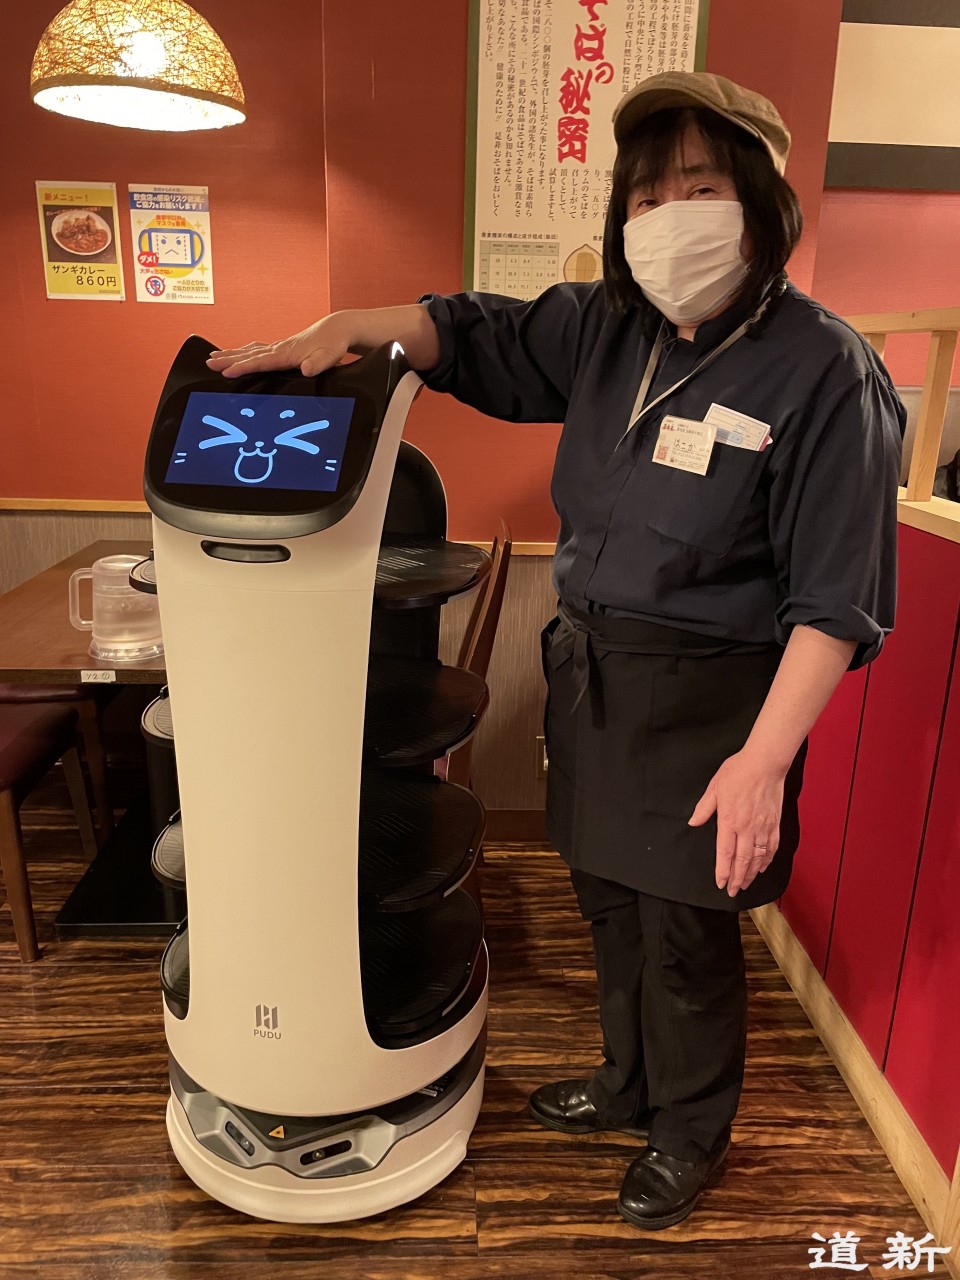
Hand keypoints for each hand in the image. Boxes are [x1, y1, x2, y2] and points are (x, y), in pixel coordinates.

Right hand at [205, 316, 350, 378]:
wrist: (338, 328)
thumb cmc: (334, 343)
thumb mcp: (331, 356)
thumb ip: (319, 363)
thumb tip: (308, 370)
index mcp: (288, 353)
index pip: (261, 362)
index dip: (243, 367)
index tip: (226, 371)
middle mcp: (280, 348)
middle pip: (249, 355)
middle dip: (228, 359)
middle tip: (208, 362)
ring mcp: (279, 347)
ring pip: (250, 351)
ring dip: (232, 354)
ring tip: (213, 357)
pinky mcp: (282, 348)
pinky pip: (257, 351)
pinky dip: (244, 352)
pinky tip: (237, 353)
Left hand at [687, 750, 785, 897]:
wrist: (765, 763)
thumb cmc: (738, 772)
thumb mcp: (714, 787)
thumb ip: (704, 808)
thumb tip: (693, 822)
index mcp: (729, 821)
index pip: (725, 853)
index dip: (723, 871)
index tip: (721, 884)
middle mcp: (747, 828)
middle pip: (742, 861)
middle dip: (738, 879)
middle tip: (734, 892)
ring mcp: (763, 827)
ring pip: (758, 858)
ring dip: (752, 874)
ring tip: (746, 884)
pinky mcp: (774, 823)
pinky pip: (772, 847)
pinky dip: (767, 860)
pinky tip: (763, 867)